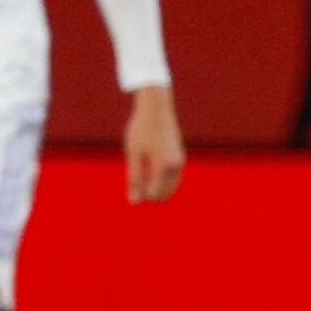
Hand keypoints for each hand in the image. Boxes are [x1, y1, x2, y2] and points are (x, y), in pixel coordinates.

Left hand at [126, 84, 184, 202]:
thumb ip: (135, 179)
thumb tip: (135, 201)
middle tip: (135, 179)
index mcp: (164, 166)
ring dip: (155, 185)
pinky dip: (161, 178)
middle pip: (165, 193)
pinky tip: (148, 165)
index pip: (155, 194)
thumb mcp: (134, 154)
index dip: (141, 194)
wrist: (156, 108)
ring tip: (141, 169)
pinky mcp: (179, 156)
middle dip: (149, 192)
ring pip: (170, 186)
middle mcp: (176, 166)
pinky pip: (172, 176)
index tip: (130, 183)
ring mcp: (180, 161)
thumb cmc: (141, 130)